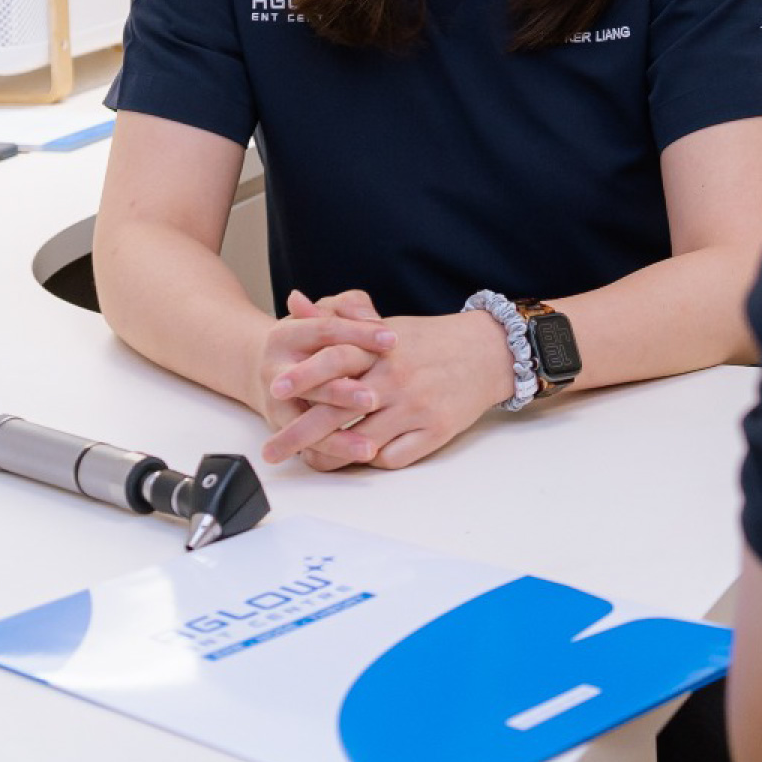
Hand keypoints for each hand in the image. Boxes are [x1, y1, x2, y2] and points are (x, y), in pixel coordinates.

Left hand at [262, 308, 516, 471]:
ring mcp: (416, 408)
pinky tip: (358, 458)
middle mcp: (397, 379)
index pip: (336, 359)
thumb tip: (296, 301)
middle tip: (271, 450)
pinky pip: (392, 458)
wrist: (489, 353)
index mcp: (382, 349)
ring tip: (308, 461)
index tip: (274, 390)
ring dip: (332, 455)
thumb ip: (339, 317)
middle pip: (340, 410)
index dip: (304, 376)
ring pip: (362, 443)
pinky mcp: (435, 432)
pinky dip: (371, 461)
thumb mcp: (385, 325)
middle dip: (300, 433)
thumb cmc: (431, 340)